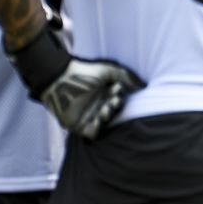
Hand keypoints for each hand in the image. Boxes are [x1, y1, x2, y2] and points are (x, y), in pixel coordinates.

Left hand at [6, 25, 145, 138]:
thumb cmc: (83, 73)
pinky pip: (93, 133)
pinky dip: (98, 129)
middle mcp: (98, 105)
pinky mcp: (80, 126)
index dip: (120, 95)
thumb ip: (126, 77)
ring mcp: (89, 116)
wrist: (59, 80)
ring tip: (104, 108)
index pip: (118, 99)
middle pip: (114, 111)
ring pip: (106, 122)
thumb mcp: (108, 71)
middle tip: (112, 100)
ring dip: (109, 116)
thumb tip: (143, 86)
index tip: (116, 89)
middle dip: (116, 106)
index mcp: (104, 93)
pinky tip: (98, 119)